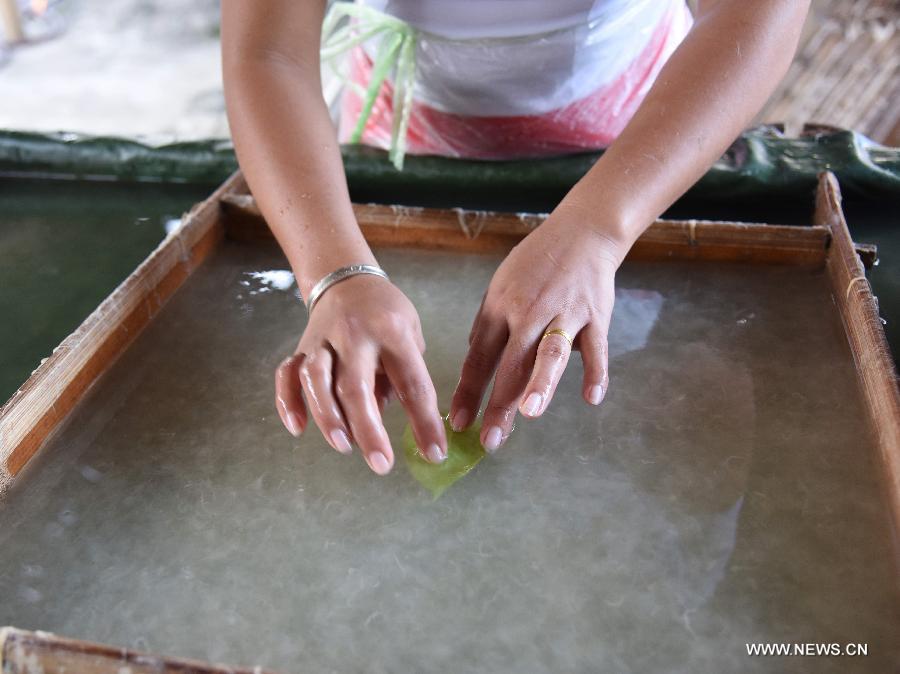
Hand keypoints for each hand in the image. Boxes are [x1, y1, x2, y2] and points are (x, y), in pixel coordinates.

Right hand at [275, 275, 447, 474]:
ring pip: (317, 379)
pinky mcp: (300, 347)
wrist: (345, 278)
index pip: (411, 382)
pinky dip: (288, 402)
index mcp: (392, 332)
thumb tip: (386, 415)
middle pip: (356, 385)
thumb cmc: (386, 313)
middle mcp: (355, 335)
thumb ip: (402, 375)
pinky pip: (286, 375)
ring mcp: (323, 341)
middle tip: (382, 464)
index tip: (434, 453)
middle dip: (369, 429)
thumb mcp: (410, 334)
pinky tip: (297, 428)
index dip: (424, 420)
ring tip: (343, 445)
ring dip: (327, 415)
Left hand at [450, 204, 625, 451]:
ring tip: (530, 414)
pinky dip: (595, 372)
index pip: (478, 357)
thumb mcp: (500, 286)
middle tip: (489, 440)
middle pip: (510, 364)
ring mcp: (563, 314)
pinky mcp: (595, 315)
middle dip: (498, 404)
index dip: (468, 391)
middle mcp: (527, 313)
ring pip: (549, 353)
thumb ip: (488, 325)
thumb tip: (473, 364)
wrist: (581, 232)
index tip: (458, 422)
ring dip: (540, 384)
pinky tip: (591, 398)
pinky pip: (595, 348)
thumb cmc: (536, 263)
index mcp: (499, 308)